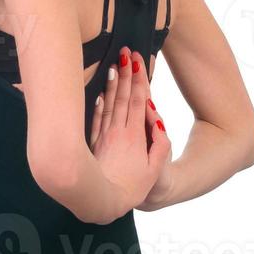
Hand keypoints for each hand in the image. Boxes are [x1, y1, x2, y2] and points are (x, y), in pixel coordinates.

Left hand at [89, 46, 170, 216]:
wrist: (100, 201)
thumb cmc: (130, 188)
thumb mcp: (155, 171)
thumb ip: (160, 144)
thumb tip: (158, 118)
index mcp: (135, 136)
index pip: (139, 100)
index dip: (139, 79)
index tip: (139, 60)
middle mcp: (118, 131)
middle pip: (123, 97)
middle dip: (126, 73)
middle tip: (126, 52)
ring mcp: (104, 136)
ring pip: (109, 104)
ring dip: (112, 84)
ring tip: (114, 65)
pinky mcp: (92, 143)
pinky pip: (96, 118)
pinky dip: (98, 103)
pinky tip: (99, 92)